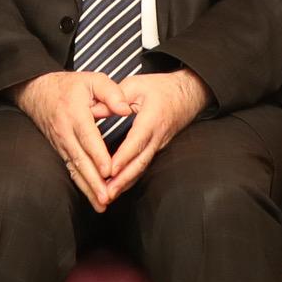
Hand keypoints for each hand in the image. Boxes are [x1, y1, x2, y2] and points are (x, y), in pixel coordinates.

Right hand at [15, 70, 127, 206]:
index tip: (109, 170)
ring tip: (102, 204)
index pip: (87, 136)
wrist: (37, 91)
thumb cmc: (70, 86)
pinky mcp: (60, 151)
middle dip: (94, 180)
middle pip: (80, 159)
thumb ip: (111, 92)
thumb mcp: (92, 79)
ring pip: (75, 169)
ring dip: (88, 188)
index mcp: (75, 113)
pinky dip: (82, 185)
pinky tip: (93, 198)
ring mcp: (61, 143)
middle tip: (107, 197)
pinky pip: (71, 170)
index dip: (98, 154)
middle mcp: (65, 131)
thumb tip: (126, 109)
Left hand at [102, 68, 206, 194]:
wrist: (188, 95)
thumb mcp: (136, 85)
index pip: (137, 141)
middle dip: (123, 179)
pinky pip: (143, 165)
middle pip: (140, 162)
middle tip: (107, 193)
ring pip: (142, 167)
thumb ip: (114, 98)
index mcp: (152, 119)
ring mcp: (158, 145)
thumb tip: (93, 110)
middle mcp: (157, 136)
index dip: (123, 157)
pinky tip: (118, 187)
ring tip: (109, 196)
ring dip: (126, 183)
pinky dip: (130, 178)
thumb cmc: (160, 88)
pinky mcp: (156, 149)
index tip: (110, 170)